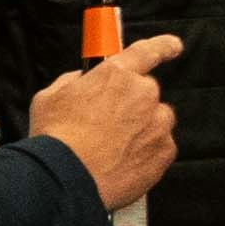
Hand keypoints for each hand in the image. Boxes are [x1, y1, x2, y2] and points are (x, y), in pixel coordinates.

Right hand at [29, 35, 179, 205]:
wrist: (65, 180)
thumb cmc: (55, 139)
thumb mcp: (51, 97)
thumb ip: (74, 82)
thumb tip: (83, 81)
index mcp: (116, 74)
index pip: (147, 51)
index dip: (163, 46)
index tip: (173, 46)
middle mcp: (143, 94)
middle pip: (146, 93)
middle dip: (131, 106)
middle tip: (107, 125)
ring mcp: (157, 123)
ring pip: (155, 121)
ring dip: (140, 130)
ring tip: (111, 148)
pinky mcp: (164, 151)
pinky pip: (160, 147)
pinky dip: (146, 153)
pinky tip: (121, 161)